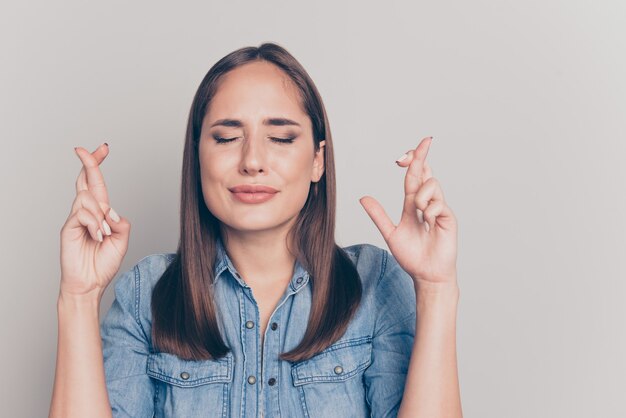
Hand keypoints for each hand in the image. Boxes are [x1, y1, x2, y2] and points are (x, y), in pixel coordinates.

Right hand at [59, 143, 130, 298]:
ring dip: (101, 215)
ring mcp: (76, 219)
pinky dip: (95, 224)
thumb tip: (111, 210)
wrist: (90, 283)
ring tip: (104, 234)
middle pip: (86, 180)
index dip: (98, 164)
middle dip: (90, 162)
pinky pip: (83, 214)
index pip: (97, 183)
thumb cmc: (103, 263)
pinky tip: (97, 236)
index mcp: (100, 212)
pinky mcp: (68, 228)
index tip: (103, 147)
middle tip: (91, 148)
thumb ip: (121, 222)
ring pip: (88, 198)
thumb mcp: (122, 240)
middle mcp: (86, 212)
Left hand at [360, 136, 457, 286]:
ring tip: (419, 213)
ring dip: (421, 195)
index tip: (404, 153)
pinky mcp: (448, 218)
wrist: (426, 274)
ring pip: (431, 185)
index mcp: (413, 204)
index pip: (413, 176)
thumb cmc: (411, 256)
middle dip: (422, 155)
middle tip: (424, 141)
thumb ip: (378, 215)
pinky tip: (428, 223)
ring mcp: (439, 209)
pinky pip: (438, 204)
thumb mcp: (390, 233)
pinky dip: (430, 211)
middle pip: (425, 172)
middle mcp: (427, 202)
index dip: (412, 160)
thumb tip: (363, 198)